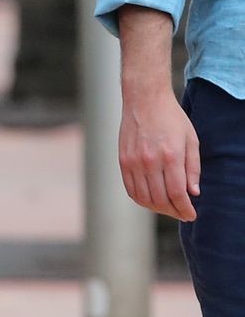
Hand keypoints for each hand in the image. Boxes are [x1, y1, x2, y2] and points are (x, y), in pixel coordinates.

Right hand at [119, 86, 200, 220]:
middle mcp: (150, 161)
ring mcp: (133, 162)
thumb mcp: (191, 140)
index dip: (185, 209)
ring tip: (167, 207)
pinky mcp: (123, 161)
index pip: (178, 193)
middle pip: (160, 199)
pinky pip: (130, 189)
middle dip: (173, 211)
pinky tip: (150, 199)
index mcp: (171, 156)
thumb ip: (193, 168)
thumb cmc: (171, 118)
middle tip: (181, 213)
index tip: (191, 215)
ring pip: (144, 198)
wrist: (144, 100)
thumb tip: (193, 193)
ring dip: (157, 208)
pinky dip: (141, 200)